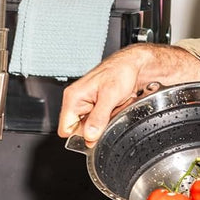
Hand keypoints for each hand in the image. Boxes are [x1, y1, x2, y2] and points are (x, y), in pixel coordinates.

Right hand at [57, 44, 199, 144]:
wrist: (134, 64)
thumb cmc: (121, 70)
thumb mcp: (110, 95)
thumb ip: (99, 117)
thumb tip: (89, 136)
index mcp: (74, 97)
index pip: (66, 129)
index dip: (80, 135)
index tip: (95, 132)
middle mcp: (78, 101)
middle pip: (81, 130)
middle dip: (98, 126)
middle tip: (110, 113)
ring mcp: (88, 104)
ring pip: (93, 127)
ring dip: (106, 121)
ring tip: (115, 107)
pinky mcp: (97, 106)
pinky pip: (102, 121)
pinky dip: (111, 117)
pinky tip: (117, 107)